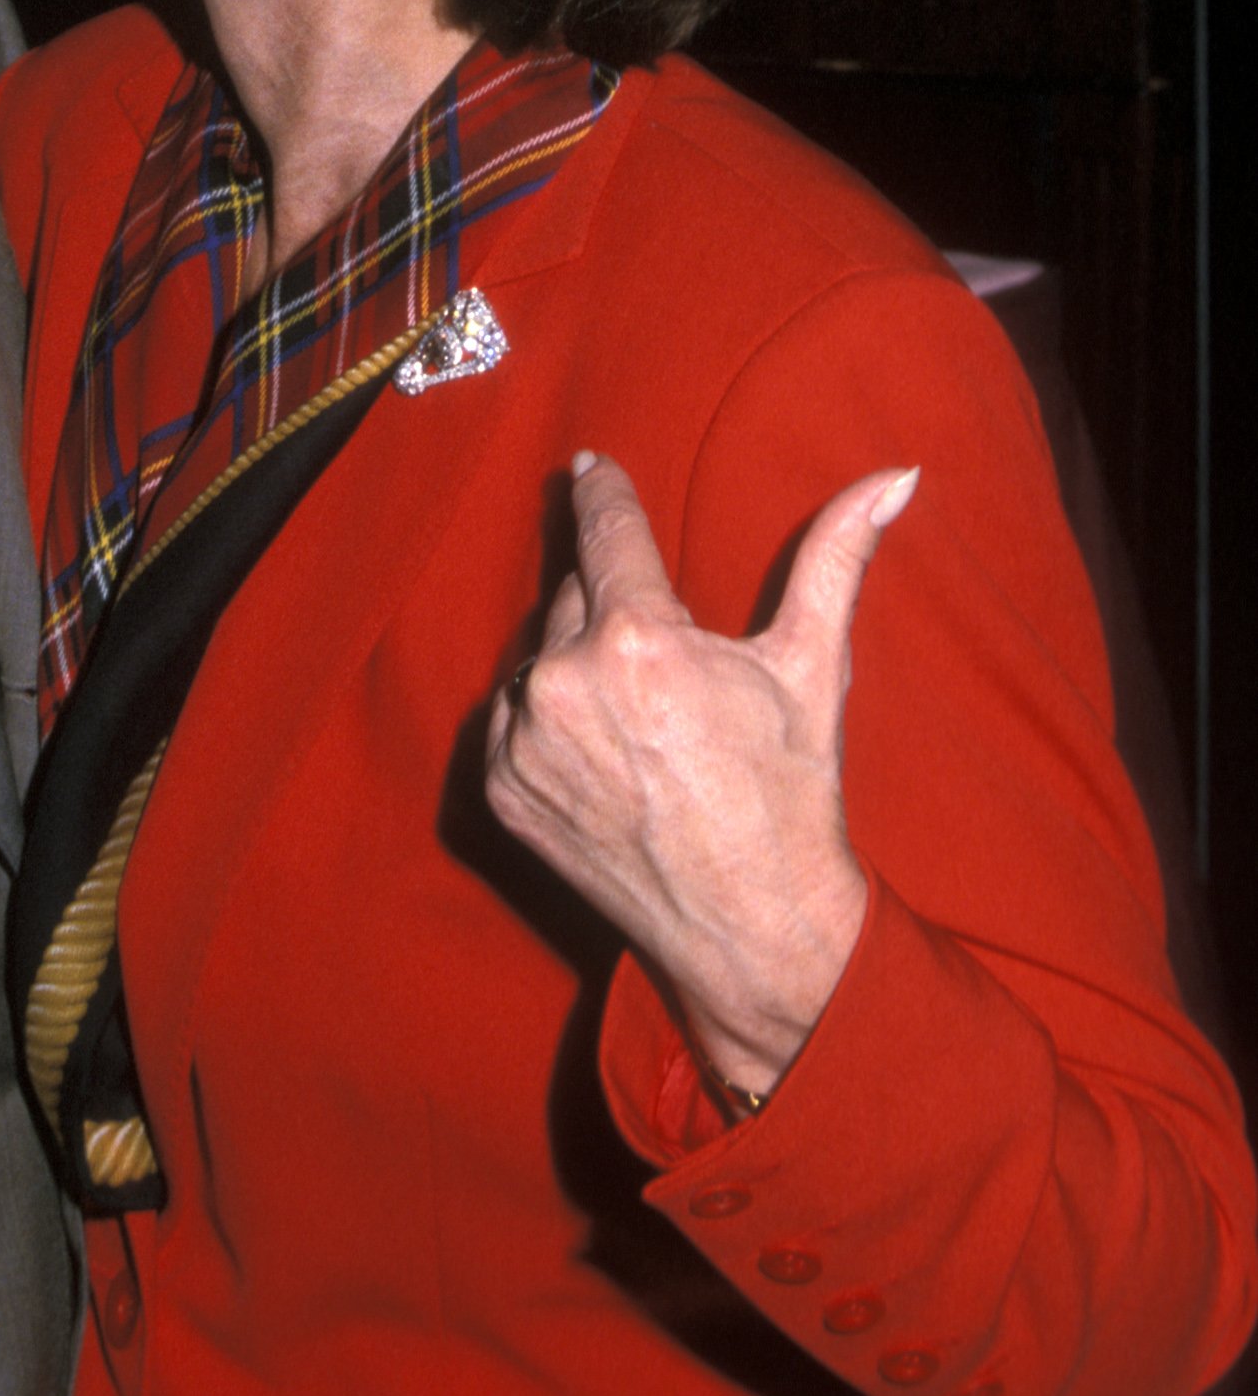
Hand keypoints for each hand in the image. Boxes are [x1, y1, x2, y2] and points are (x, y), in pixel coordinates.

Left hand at [484, 452, 917, 1093]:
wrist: (752, 927)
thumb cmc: (791, 792)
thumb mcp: (814, 667)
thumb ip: (837, 556)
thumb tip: (895, 475)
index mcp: (637, 640)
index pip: (605, 532)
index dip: (602, 493)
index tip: (590, 467)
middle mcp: (564, 683)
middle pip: (573, 598)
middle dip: (611, 608)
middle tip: (659, 650)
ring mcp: (522, 740)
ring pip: (537, 657)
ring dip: (576, 665)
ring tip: (642, 717)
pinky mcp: (500, 789)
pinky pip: (510, 720)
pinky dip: (545, 722)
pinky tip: (605, 752)